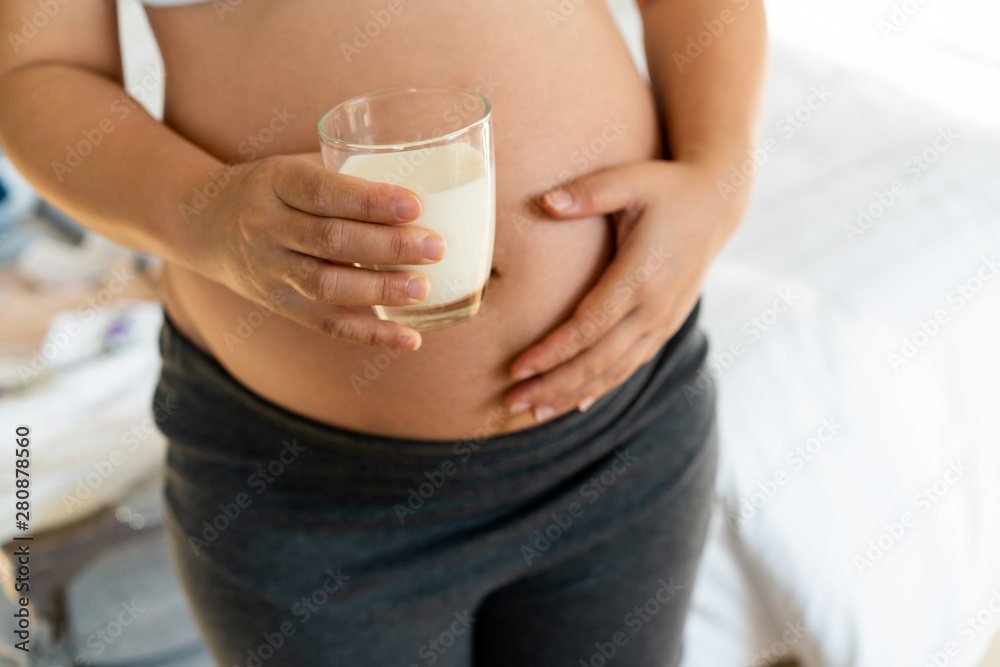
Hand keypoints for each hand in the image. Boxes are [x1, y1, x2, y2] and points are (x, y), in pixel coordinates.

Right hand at [188, 154, 445, 349]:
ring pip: (327, 286)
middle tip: (436, 247)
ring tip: (424, 288)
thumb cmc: (273, 189)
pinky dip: (371, 334)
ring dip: (380, 290)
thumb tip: (428, 183)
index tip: (415, 204)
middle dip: (388, 245)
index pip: (323, 193)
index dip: (369, 201)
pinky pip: (327, 325)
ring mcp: (270, 272)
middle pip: (330, 241)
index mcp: (275, 182)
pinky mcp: (280, 305)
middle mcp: (266, 227)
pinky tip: (409, 338)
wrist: (203, 224)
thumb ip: (346, 173)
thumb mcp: (294, 166)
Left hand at [505, 159, 744, 422]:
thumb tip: (546, 202)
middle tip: (513, 401)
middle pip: (597, 360)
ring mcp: (663, 321)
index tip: (518, 368)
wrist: (718, 202)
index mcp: (640, 277)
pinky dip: (602, 387)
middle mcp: (654, 308)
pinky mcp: (665, 325)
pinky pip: (631, 365)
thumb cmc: (668, 188)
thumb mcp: (631, 180)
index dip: (552, 352)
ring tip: (534, 413)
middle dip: (553, 385)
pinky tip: (576, 403)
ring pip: (614, 371)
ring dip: (572, 394)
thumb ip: (589, 192)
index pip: (588, 327)